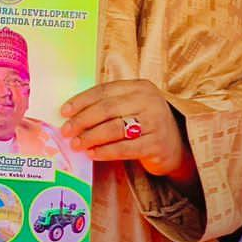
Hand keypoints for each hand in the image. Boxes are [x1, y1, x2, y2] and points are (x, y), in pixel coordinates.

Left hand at [61, 79, 193, 181]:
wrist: (178, 145)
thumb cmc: (146, 123)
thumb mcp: (132, 106)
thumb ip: (109, 105)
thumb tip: (72, 114)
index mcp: (140, 86)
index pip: (104, 91)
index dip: (81, 101)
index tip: (64, 111)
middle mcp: (149, 101)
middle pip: (107, 109)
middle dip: (83, 120)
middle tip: (67, 131)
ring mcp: (155, 122)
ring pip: (114, 128)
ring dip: (91, 137)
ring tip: (77, 144)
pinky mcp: (157, 144)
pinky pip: (125, 148)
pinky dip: (106, 151)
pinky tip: (93, 154)